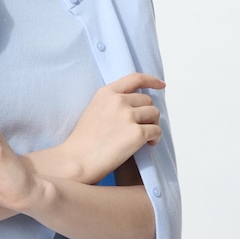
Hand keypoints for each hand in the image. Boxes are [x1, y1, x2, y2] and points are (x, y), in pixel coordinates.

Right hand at [49, 72, 163, 184]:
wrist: (78, 160)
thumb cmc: (84, 140)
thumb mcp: (94, 109)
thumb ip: (112, 102)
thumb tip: (137, 104)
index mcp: (106, 93)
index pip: (135, 79)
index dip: (151, 81)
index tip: (161, 85)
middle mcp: (118, 101)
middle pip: (148, 100)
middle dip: (148, 113)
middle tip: (143, 126)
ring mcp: (128, 116)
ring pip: (155, 114)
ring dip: (153, 125)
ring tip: (145, 137)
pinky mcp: (136, 133)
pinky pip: (156, 131)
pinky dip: (155, 138)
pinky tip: (148, 145)